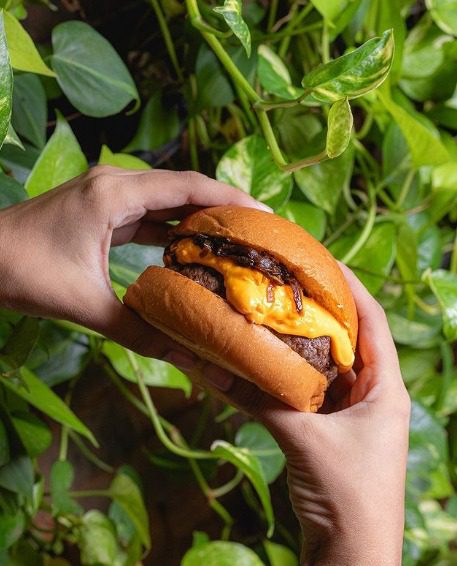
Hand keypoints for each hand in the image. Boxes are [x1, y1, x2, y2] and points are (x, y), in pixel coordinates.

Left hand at [0, 166, 269, 365]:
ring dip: (198, 215)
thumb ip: (139, 331)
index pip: (187, 187)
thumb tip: (186, 360)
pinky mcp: (101, 208)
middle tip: (259, 230)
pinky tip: (192, 245)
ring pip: (166, 199)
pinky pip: (148, 212)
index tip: (266, 216)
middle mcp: (115, 184)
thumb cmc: (24, 273)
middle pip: (182, 187)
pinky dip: (173, 226)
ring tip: (235, 237)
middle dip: (222, 207)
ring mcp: (107, 194)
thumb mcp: (86, 306)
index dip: (230, 199)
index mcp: (115, 195)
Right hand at [198, 265, 410, 565]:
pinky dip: (282, 379)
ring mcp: (350, 414)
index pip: (372, 318)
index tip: (318, 259)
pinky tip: (259, 363)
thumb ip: (262, 401)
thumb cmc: (348, 495)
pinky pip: (305, 394)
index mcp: (387, 388)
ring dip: (295, 345)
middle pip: (346, 338)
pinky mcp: (329, 432)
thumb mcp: (307, 440)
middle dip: (315, 311)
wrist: (351, 556)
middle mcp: (373, 394)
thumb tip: (214, 368)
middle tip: (282, 283)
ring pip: (322, 366)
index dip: (348, 285)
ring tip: (267, 315)